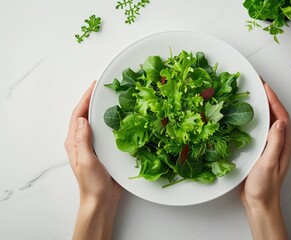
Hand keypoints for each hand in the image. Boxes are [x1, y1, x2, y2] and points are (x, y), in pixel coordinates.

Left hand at [65, 81, 121, 239]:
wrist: (101, 200)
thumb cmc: (92, 184)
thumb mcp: (87, 161)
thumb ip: (83, 141)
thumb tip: (82, 120)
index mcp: (74, 142)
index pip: (77, 115)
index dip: (84, 99)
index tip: (94, 86)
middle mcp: (81, 142)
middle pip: (84, 115)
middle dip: (91, 100)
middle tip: (103, 88)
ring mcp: (91, 146)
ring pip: (94, 122)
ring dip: (100, 109)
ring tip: (111, 98)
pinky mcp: (101, 150)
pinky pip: (104, 131)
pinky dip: (109, 121)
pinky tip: (118, 118)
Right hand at [239, 81, 290, 239]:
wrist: (259, 202)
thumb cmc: (264, 186)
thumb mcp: (269, 163)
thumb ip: (275, 143)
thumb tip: (279, 121)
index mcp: (284, 144)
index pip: (282, 116)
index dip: (274, 100)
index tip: (265, 86)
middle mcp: (280, 143)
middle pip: (277, 115)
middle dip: (269, 99)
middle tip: (258, 86)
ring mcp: (271, 146)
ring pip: (269, 122)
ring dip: (263, 108)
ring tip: (252, 96)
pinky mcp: (262, 150)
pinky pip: (260, 130)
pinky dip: (255, 119)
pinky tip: (246, 117)